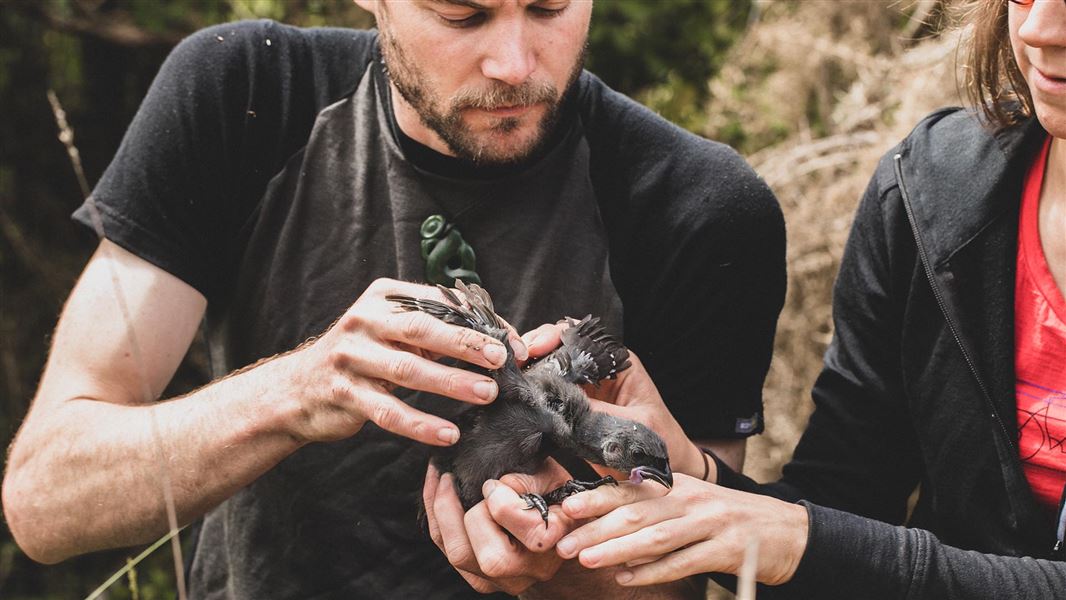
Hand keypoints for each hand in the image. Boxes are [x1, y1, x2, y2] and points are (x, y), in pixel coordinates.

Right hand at [284, 278, 527, 446]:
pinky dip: (420, 424)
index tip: (512, 343)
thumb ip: (445, 333)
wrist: (298, 389)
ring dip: (451, 382)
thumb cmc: (366, 357)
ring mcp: (351, 357)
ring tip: (486, 394)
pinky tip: (447, 434)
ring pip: (408, 370)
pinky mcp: (344, 393)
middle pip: (423, 329)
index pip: (439, 304)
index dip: (478, 323)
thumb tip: (510, 340)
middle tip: (503, 360)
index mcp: (385, 298)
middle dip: (466, 343)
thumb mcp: (398, 334)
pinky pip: (389, 411)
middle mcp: (365, 321)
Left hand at [422, 462, 573, 594]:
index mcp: (551, 543)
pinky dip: (438, 520)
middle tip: (460, 481)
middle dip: (468, 513)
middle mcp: (528, 570)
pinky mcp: (479, 580)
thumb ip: (529, 478)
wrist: (560, 531)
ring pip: (459, 555)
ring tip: (441, 478)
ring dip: (442, 512)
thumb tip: (497, 483)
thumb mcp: (554, 478)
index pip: (522, 530)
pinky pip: (448, 551)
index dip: (499, 498)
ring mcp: (501, 580)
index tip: (495, 482)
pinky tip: (437, 490)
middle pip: (489, 556)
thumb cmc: (556, 497)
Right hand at [518, 324, 705, 479]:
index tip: (536, 347)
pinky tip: (515, 395)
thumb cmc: (658, 444)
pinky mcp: (571, 406)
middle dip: (533, 349)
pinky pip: (546, 393)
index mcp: (617, 362)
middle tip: (515, 360)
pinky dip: (530, 392)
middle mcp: (597, 369)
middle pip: (557, 346)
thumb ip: (598, 412)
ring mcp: (582, 387)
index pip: (581, 336)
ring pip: (547, 368)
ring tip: (510, 375)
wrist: (663, 470)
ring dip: (527, 369)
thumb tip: (559, 402)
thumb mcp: (632, 426)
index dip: (554, 336)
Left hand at [556, 474, 808, 586]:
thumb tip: (605, 520)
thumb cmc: (729, 518)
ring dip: (616, 550)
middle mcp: (692, 499)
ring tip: (586, 559)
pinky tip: (626, 578)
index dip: (596, 498)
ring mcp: (710, 524)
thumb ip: (654, 507)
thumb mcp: (692, 502)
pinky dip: (651, 571)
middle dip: (596, 529)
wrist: (788, 532)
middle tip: (564, 543)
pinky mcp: (726, 550)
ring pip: (655, 537)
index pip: (631, 489)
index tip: (566, 507)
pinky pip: (681, 562)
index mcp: (679, 485)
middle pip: (636, 514)